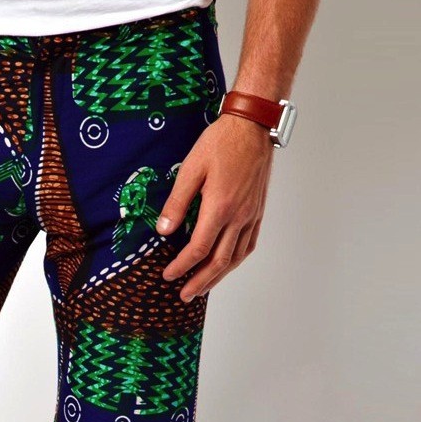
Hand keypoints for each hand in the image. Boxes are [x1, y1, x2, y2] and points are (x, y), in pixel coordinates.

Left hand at [157, 116, 273, 300]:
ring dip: (218, 276)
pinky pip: (248, 244)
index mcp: (220, 207)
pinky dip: (235, 260)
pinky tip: (226, 265)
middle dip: (200, 282)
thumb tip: (163, 231)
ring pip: (236, 256)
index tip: (168, 276)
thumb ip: (176, 203)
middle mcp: (239, 216)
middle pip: (219, 261)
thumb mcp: (190, 169)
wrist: (253, 125)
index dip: (182, 266)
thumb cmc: (220, 143)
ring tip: (203, 288)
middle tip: (184, 296)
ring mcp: (251, 215)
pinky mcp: (258, 210)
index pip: (199, 249)